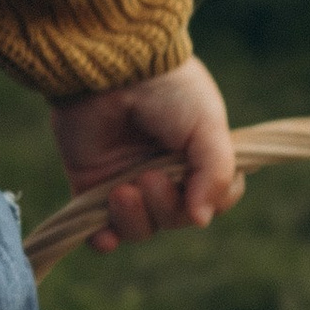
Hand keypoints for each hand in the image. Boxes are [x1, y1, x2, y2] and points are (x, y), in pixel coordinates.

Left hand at [49, 55, 240, 252]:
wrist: (109, 70)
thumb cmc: (167, 89)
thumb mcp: (207, 124)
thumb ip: (214, 173)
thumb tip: (201, 220)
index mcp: (198, 156)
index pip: (216, 200)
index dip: (211, 201)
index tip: (197, 182)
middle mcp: (165, 173)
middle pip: (178, 218)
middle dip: (166, 206)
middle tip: (148, 177)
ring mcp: (128, 181)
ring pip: (142, 229)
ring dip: (135, 218)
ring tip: (121, 191)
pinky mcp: (92, 187)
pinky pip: (101, 232)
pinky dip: (104, 239)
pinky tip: (103, 233)